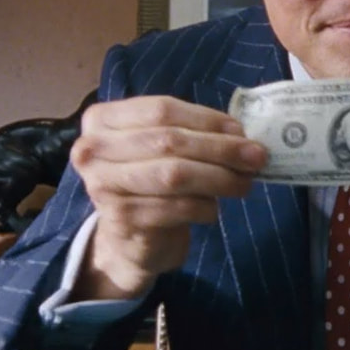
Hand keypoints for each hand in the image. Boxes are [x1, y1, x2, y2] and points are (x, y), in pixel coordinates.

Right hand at [69, 96, 267, 300]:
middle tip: (257, 157)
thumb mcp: (159, 149)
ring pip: (175, 175)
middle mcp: (93, 149)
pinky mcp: (122, 219)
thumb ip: (190, 133)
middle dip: (220, 148)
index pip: (161, 109)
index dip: (206, 119)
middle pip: (169, 141)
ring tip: (244, 183)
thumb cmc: (148, 183)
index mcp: (101, 119)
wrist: (126, 240)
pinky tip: (213, 209)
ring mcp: (104, 186)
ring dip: (219, 178)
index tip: (240, 131)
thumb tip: (241, 135)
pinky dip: (204, 207)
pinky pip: (177, 207)